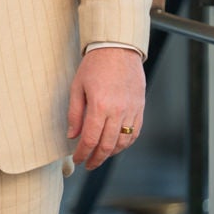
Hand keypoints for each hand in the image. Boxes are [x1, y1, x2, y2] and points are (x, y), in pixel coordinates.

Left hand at [67, 47, 145, 168]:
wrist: (118, 49)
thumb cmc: (94, 65)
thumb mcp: (77, 87)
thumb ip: (75, 113)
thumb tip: (72, 136)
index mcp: (99, 106)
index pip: (90, 139)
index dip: (82, 153)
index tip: (77, 160)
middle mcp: (118, 111)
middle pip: (107, 145)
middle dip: (96, 159)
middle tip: (87, 164)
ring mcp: (131, 110)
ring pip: (123, 142)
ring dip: (111, 153)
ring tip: (100, 156)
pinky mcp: (140, 107)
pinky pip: (135, 132)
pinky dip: (126, 143)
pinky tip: (117, 146)